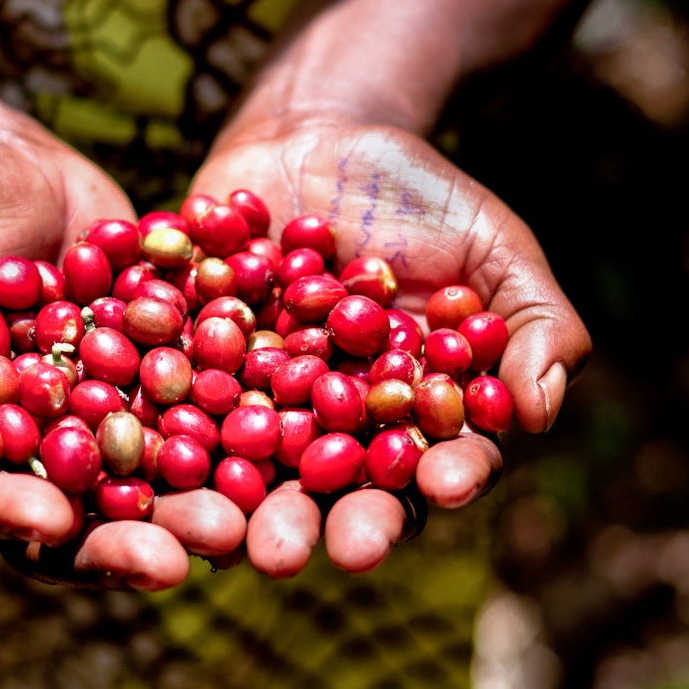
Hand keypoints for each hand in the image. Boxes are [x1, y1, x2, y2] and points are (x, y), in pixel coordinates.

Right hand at [0, 123, 246, 588]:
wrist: (1, 152)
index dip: (9, 516)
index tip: (50, 520)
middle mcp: (34, 452)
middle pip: (76, 519)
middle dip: (127, 543)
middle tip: (180, 560)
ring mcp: (106, 419)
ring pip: (152, 483)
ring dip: (196, 509)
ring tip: (242, 525)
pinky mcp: (164, 377)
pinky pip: (208, 412)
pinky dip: (243, 431)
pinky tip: (286, 442)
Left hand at [190, 115, 590, 577]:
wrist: (318, 134)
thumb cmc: (424, 198)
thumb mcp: (495, 248)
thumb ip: (534, 324)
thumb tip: (539, 411)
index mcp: (409, 425)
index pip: (434, 467)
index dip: (443, 480)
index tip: (445, 485)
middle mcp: (328, 434)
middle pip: (325, 496)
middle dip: (311, 527)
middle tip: (297, 554)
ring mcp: (252, 406)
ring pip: (237, 472)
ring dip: (226, 511)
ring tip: (221, 538)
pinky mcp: (185, 369)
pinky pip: (165, 401)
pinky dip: (157, 424)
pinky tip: (148, 446)